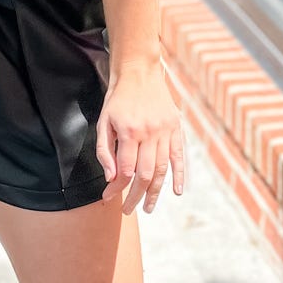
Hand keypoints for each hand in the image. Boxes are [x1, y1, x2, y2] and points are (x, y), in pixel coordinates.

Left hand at [95, 57, 185, 213]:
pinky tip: (176, 191)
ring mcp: (165, 131)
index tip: (108, 198)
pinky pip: (178, 156)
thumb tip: (111, 178)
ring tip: (148, 207)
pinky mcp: (176, 128)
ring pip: (162, 169)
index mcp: (129, 132)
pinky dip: (179, 175)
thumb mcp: (104, 121)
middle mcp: (150, 133)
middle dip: (135, 196)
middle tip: (128, 211)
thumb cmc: (117, 98)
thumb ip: (105, 151)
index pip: (125, 170)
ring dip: (155, 192)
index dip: (116, 188)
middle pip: (144, 174)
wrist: (139, 71)